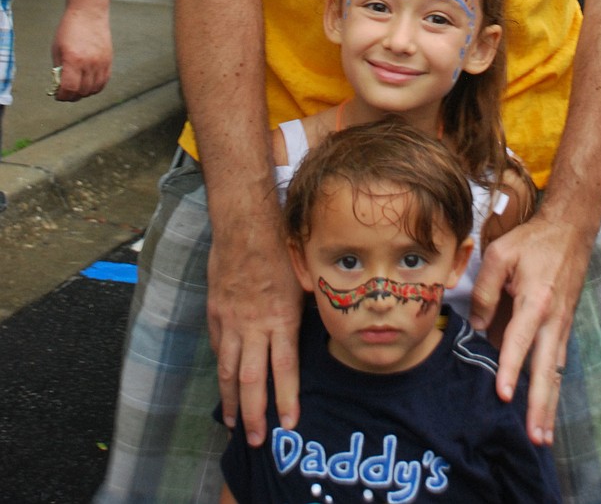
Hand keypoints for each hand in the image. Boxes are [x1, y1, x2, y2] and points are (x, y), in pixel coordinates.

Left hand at [51, 7, 111, 99]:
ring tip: (78, 88)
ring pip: (94, 89)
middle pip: (82, 91)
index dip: (62, 96)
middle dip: (72, 96)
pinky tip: (89, 83)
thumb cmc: (70, 28)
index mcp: (73, 60)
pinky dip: (96, 87)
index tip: (58, 95)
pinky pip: (104, 81)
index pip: (69, 88)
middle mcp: (89, 63)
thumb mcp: (57, 49)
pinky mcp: (109, 60)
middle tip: (66, 93)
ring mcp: (101, 62)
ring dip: (85, 93)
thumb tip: (59, 85)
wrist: (89, 14)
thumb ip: (58, 68)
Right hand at [208, 231, 302, 445]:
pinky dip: (222, 368)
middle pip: (251, 379)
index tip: (289, 424)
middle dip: (255, 414)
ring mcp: (231, 320)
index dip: (286, 398)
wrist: (244, 224)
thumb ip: (306, 308)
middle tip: (258, 441)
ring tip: (234, 423)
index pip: (284, 368)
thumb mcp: (302, 279)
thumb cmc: (280, 246)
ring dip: (231, 401)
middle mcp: (254, 324)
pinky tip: (225, 383)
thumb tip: (319, 328)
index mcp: (281, 316)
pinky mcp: (216, 312)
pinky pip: (218, 346)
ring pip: (228, 369)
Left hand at [469, 211, 594, 444]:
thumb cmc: (533, 241)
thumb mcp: (501, 255)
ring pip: (555, 373)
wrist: (570, 230)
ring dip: (549, 406)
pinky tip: (546, 409)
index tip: (504, 396)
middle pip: (546, 370)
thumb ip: (486, 292)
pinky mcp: (564, 327)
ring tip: (542, 437)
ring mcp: (562, 326)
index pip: (520, 341)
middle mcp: (554, 320)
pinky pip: (557, 364)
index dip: (511, 369)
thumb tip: (476, 328)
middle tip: (534, 437)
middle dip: (539, 406)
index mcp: (537, 300)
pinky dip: (552, 389)